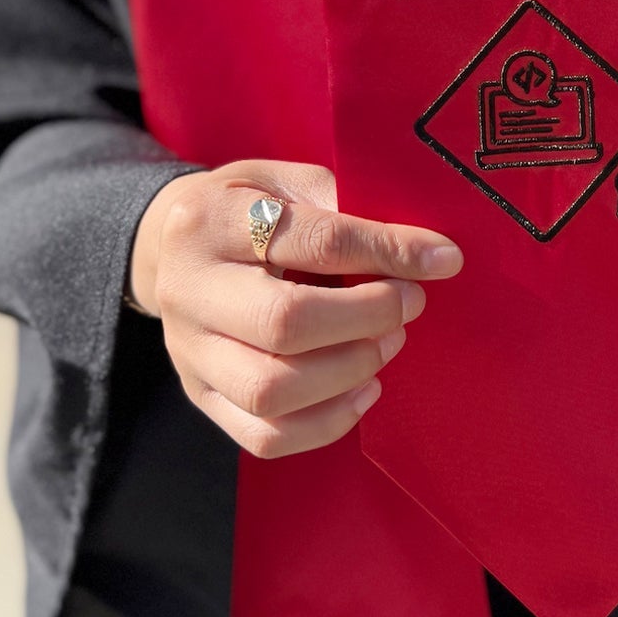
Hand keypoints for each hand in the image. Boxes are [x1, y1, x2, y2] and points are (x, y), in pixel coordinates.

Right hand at [129, 160, 461, 458]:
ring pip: (272, 389)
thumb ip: (346, 209)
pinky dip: (329, 421)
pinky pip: (266, 436)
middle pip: (285, 323)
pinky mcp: (201, 397)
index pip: (311, 240)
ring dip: (351, 369)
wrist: (176, 247)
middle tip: (409, 302)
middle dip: (367, 317)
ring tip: (388, 341)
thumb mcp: (287, 181)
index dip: (385, 251)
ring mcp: (189, 352)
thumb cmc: (250, 208)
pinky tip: (365, 388)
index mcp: (209, 220)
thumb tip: (426, 255)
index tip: (441, 259)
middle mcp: (187, 290)